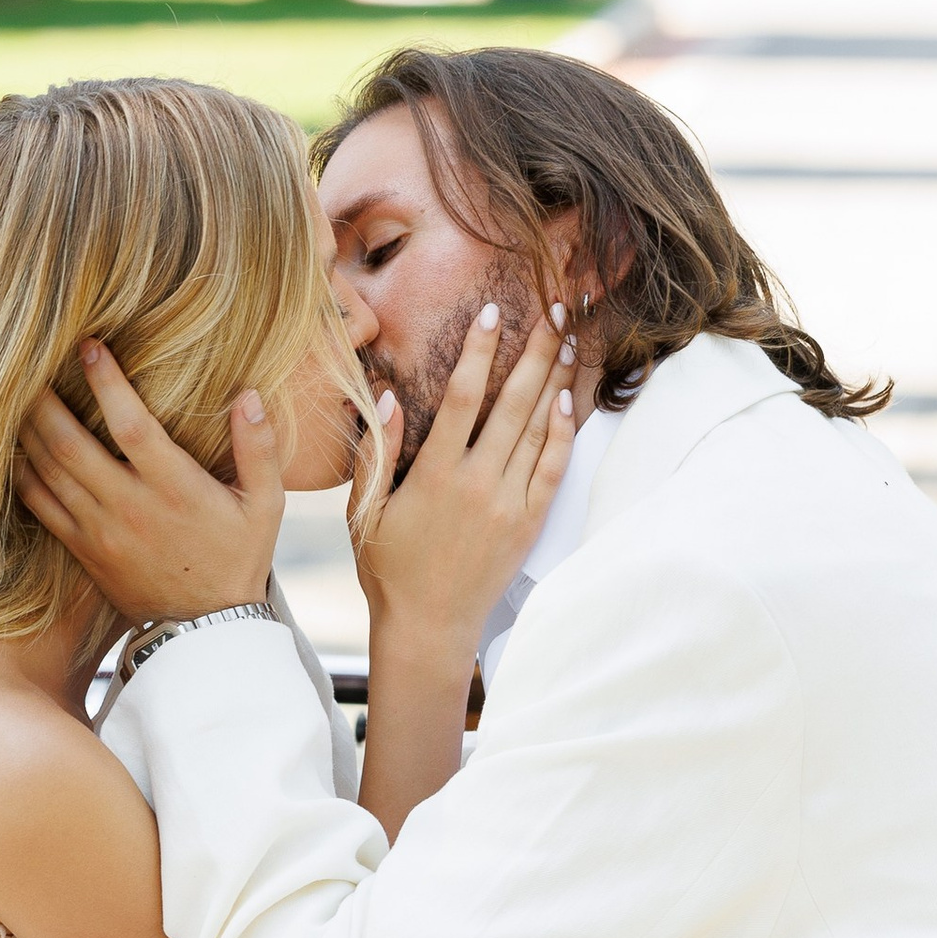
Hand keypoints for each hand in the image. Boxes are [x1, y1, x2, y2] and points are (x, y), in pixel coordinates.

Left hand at [16, 339, 282, 623]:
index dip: (106, 382)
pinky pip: (39, 504)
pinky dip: (21, 471)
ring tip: (12, 390)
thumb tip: (248, 395)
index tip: (88, 345)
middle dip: (44, 398)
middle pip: (70, 444)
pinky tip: (12, 443)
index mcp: (175, 489)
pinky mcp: (82, 549)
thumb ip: (260, 449)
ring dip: (26, 428)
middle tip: (27, 359)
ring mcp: (100, 531)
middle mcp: (130, 507)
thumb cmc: (237, 557)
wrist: (207, 628)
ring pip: (48, 471)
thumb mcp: (266, 506)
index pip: (131, 426)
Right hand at [359, 300, 576, 671]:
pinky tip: (570, 400)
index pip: (460, 397)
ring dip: (556, 381)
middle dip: (535, 351)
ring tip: (568, 340)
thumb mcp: (366, 511)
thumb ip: (376, 452)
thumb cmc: (389, 568)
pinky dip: (564, 433)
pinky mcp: (528, 524)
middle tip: (552, 310)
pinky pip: (553, 469)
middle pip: (513, 402)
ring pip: (539, 429)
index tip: (491, 313)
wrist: (429, 627)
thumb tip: (387, 395)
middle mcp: (477, 484)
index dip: (477, 351)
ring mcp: (508, 504)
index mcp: (433, 476)